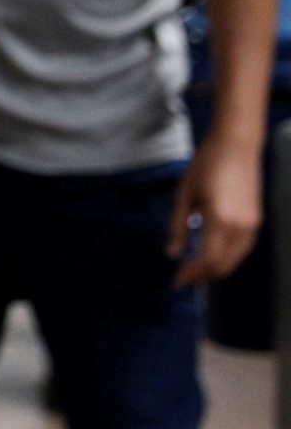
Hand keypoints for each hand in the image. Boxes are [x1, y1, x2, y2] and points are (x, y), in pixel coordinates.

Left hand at [169, 140, 262, 287]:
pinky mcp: (257, 221)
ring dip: (215, 269)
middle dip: (202, 276)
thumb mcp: (184, 195)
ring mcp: (252, 225)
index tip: (176, 281)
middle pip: (223, 266)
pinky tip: (211, 255)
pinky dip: (227, 258)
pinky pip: (242, 249)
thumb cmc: (206, 166)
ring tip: (194, 269)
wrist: (236, 146)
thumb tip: (172, 254)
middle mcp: (240, 227)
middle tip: (183, 278)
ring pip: (235, 260)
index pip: (207, 260)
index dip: (191, 275)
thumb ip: (177, 227)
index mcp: (219, 220)